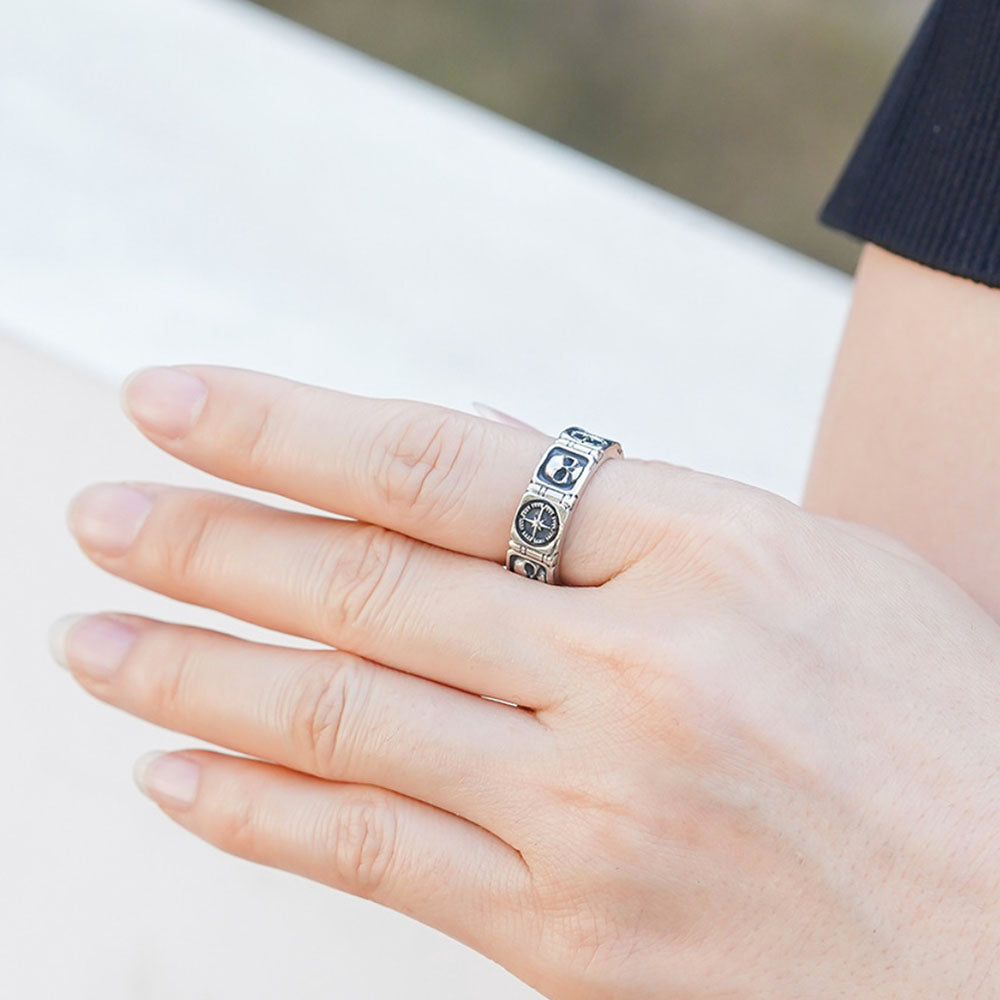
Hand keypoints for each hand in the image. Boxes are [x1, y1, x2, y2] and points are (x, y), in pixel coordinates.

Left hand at [54, 365, 999, 998]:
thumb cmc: (931, 712)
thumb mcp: (802, 562)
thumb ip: (628, 515)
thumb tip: (473, 450)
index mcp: (702, 549)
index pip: (441, 461)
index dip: (287, 424)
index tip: (173, 398)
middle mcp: (635, 676)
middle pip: (363, 588)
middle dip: (207, 543)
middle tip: (99, 516)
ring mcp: (596, 815)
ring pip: (342, 723)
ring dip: (194, 676)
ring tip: (91, 641)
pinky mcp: (574, 942)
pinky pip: (376, 864)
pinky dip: (262, 815)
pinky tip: (178, 774)